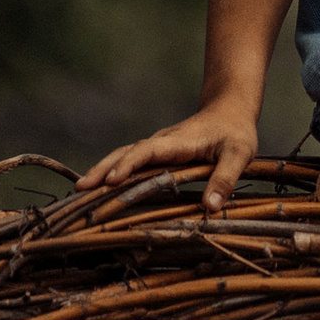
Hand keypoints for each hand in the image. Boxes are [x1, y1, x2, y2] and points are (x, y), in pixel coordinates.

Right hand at [77, 98, 262, 211]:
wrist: (230, 110)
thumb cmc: (235, 132)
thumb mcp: (239, 154)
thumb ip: (225, 178)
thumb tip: (210, 208)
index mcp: (178, 142)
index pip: (147, 151)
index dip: (129, 165)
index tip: (111, 180)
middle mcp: (162, 143)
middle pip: (126, 152)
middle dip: (103, 169)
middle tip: (80, 189)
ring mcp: (157, 147)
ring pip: (124, 155)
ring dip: (103, 169)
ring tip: (80, 190)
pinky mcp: (157, 153)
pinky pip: (131, 161)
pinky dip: (113, 170)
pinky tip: (100, 186)